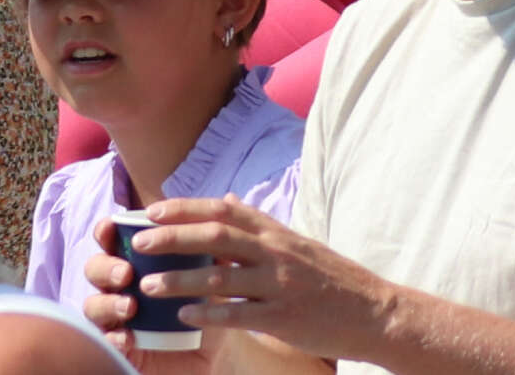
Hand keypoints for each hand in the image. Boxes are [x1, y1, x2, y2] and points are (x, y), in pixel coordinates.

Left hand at [85, 195, 392, 360]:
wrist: (375, 312)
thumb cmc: (331, 278)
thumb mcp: (297, 242)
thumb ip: (258, 223)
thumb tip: (224, 197)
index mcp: (276, 231)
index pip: (223, 209)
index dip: (185, 207)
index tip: (152, 211)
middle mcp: (276, 251)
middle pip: (216, 235)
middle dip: (173, 238)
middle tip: (139, 244)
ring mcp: (281, 283)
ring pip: (221, 275)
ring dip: (181, 279)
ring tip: (149, 286)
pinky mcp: (284, 317)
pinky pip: (239, 313)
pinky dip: (210, 313)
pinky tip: (185, 317)